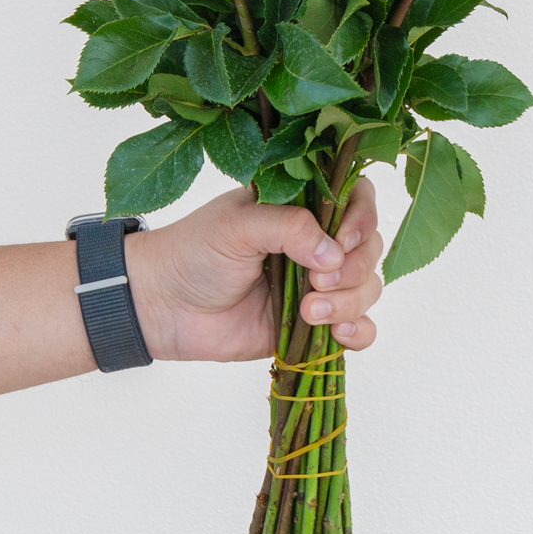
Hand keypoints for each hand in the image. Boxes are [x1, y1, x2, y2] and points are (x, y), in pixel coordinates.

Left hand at [124, 178, 382, 361]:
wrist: (163, 306)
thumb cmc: (194, 252)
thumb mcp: (238, 225)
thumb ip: (289, 228)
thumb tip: (334, 255)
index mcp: (301, 206)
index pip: (357, 199)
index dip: (361, 218)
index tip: (342, 239)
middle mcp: (316, 242)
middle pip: (369, 248)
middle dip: (353, 268)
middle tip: (316, 281)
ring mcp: (317, 284)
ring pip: (367, 288)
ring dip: (350, 302)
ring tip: (310, 312)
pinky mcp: (313, 324)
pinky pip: (359, 328)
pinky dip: (360, 332)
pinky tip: (338, 334)